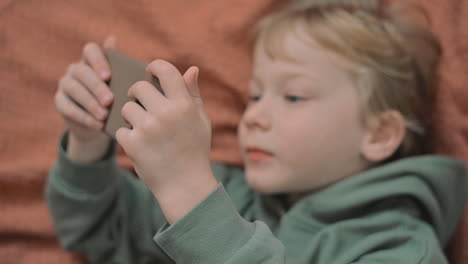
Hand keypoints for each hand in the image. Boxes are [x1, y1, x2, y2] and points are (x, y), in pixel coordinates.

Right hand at [54, 36, 115, 143]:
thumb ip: (122, 70)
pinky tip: (98, 125)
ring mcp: (65, 84)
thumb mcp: (121, 86)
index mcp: (92, 60)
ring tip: (104, 116)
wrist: (100, 124)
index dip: (98, 62)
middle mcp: (76, 69)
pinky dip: (84, 117)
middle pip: (82, 72)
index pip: (91, 50)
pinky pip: (68, 108)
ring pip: (75, 89)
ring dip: (90, 103)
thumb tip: (117, 42)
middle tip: (110, 101)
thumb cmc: (116, 99)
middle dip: (97, 87)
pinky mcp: (60, 102)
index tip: (108, 77)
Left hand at [115, 60, 216, 222]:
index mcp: (184, 105)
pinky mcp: (132, 143)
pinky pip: (120, 129)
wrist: (185, 185)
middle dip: (136, 93)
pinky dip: (127, 136)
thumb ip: (193, 94)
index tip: (149, 70)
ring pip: (126, 108)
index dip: (154, 66)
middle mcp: (165, 113)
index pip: (166, 71)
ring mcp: (147, 128)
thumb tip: (191, 69)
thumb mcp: (200, 121)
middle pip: (138, 87)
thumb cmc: (194, 150)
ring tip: (142, 127)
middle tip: (139, 102)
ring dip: (130, 115)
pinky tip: (139, 144)